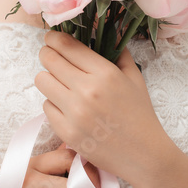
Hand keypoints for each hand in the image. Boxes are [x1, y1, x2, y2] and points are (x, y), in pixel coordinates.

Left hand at [34, 28, 167, 184]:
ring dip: (49, 80)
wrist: (144, 154)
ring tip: (61, 85)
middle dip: (48, 55)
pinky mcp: (66, 132)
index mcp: (105, 74)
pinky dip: (54, 105)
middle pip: (48, 60)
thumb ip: (119, 53)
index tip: (52, 38)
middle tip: (52, 57)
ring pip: (42, 82)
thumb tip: (108, 33)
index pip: (66, 46)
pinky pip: (46, 107)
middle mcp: (87, 91)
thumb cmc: (140, 115)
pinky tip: (68, 108)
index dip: (54, 38)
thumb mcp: (135, 78)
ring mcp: (74, 113)